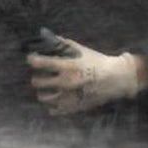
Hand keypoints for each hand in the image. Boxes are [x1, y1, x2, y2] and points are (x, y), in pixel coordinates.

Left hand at [27, 36, 147, 115]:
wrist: (115, 79)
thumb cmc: (96, 62)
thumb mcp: (80, 49)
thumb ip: (62, 44)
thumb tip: (46, 36)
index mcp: (67, 67)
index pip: (40, 63)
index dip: (32, 59)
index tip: (32, 59)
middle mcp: (65, 83)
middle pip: (37, 82)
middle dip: (38, 76)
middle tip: (42, 74)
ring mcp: (68, 98)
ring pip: (42, 97)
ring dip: (43, 91)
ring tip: (49, 88)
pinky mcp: (72, 108)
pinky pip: (53, 110)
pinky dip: (52, 105)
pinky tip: (57, 98)